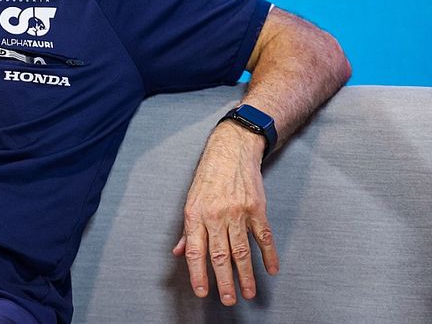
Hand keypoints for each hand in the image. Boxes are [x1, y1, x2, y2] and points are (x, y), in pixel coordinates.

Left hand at [171, 121, 279, 305]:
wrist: (231, 150)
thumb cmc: (208, 175)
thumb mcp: (191, 199)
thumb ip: (187, 230)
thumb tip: (178, 252)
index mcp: (195, 214)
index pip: (195, 251)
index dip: (198, 273)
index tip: (202, 291)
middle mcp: (215, 215)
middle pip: (220, 255)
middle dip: (224, 281)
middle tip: (228, 300)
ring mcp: (237, 212)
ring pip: (242, 251)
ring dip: (245, 275)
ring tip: (247, 293)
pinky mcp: (257, 209)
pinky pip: (264, 237)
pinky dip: (268, 255)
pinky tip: (270, 270)